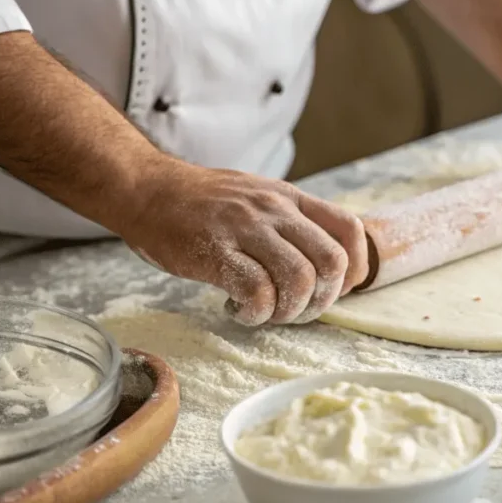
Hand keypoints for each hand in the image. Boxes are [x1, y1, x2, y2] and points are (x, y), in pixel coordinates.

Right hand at [119, 163, 368, 325]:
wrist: (145, 189)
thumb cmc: (201, 203)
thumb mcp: (258, 198)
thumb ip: (290, 223)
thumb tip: (324, 265)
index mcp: (291, 199)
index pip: (350, 229)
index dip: (356, 267)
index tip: (338, 289)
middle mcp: (275, 210)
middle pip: (332, 262)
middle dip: (321, 299)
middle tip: (294, 310)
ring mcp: (246, 228)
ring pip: (298, 280)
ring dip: (288, 311)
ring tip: (264, 313)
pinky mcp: (215, 251)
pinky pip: (256, 292)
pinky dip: (254, 313)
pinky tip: (237, 309)